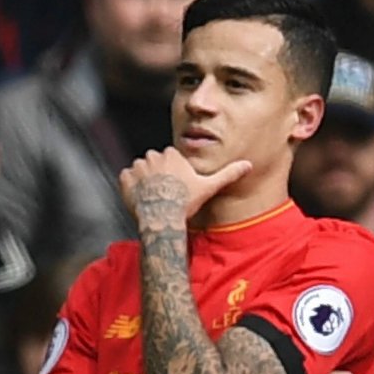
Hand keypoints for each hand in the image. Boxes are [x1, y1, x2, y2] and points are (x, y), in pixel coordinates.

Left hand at [119, 148, 250, 224]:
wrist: (162, 218)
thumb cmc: (185, 203)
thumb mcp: (209, 187)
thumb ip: (227, 174)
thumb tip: (248, 165)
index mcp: (172, 155)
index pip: (170, 158)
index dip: (172, 173)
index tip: (175, 186)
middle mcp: (153, 156)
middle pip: (154, 162)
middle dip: (157, 174)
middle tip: (163, 193)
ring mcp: (137, 167)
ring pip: (139, 169)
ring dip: (143, 180)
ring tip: (151, 196)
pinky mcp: (125, 178)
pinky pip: (125, 178)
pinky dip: (130, 186)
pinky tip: (139, 197)